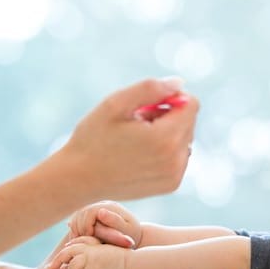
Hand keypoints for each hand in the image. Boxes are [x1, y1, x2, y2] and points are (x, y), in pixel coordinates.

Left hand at [50, 236, 128, 268]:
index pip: (77, 243)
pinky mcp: (95, 266)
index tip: (60, 258)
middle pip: (69, 250)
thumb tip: (86, 266)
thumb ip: (98, 258)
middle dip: (58, 259)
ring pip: (73, 267)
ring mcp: (93, 256)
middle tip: (51, 268)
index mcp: (96, 244)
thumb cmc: (127, 265)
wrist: (137, 266)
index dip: (67, 249)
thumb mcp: (109, 258)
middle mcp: (93, 248)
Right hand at [52, 77, 198, 201]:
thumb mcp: (116, 104)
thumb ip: (151, 88)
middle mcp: (177, 160)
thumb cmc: (94, 139)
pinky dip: (165, 151)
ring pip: (185, 139)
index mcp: (166, 138)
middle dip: (167, 115)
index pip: (191, 104)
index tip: (145, 105)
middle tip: (136, 122)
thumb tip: (179, 84)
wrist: (78, 179)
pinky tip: (140, 154)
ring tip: (137, 139)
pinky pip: (179, 157)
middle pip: (189, 121)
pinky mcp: (170, 185)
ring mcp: (175, 175)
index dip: (169, 97)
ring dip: (167, 133)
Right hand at [68, 201, 141, 247]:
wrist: (135, 236)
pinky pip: (76, 221)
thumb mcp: (126, 230)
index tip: (89, 237)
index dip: (86, 225)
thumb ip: (114, 221)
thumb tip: (101, 212)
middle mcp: (102, 205)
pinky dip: (77, 230)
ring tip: (85, 241)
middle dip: (80, 228)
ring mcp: (96, 209)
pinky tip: (84, 239)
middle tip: (85, 241)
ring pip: (77, 217)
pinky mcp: (92, 216)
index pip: (89, 212)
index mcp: (110, 206)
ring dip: (78, 230)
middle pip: (81, 214)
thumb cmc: (132, 236)